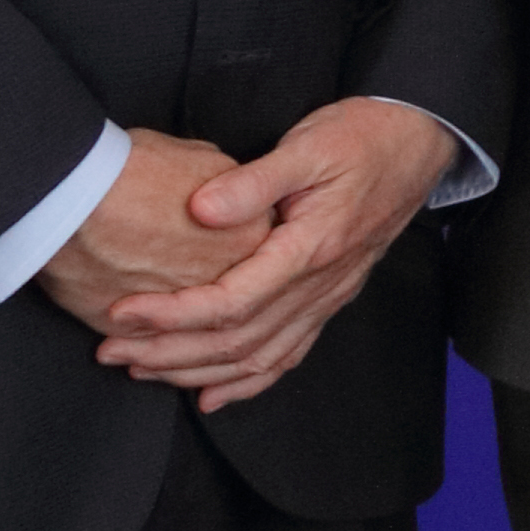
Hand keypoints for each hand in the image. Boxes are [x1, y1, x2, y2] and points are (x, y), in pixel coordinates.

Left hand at [55, 107, 446, 412]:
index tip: (122, 312)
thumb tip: (200, 208)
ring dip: (198, 371)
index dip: (172, 314)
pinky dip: (248, 382)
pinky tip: (213, 392)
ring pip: (259, 357)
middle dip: (168, 352)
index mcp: (311, 248)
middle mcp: (320, 284)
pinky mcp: (330, 298)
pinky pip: (288, 354)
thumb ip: (253, 181)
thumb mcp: (307, 145)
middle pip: (237, 341)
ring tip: (144, 370)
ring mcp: (327, 297)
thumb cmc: (362, 138)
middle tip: (112, 352)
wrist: (417, 142)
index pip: (231, 301)